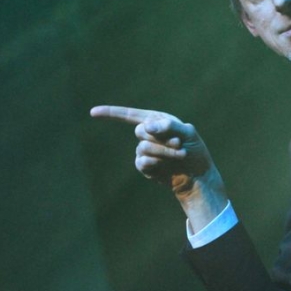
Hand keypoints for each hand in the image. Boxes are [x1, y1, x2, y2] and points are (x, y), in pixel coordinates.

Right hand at [90, 105, 226, 229]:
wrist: (198, 177)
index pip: (130, 115)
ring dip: (164, 152)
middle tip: (179, 144)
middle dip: (161, 140)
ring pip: (143, 148)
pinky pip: (142, 162)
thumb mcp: (189, 134)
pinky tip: (165, 166)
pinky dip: (156, 163)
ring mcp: (145, 150)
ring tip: (180, 155)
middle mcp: (149, 134)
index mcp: (157, 120)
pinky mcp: (145, 166)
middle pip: (140, 132)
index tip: (92, 112)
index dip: (111, 113)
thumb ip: (168, 126)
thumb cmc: (196, 152)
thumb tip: (145, 126)